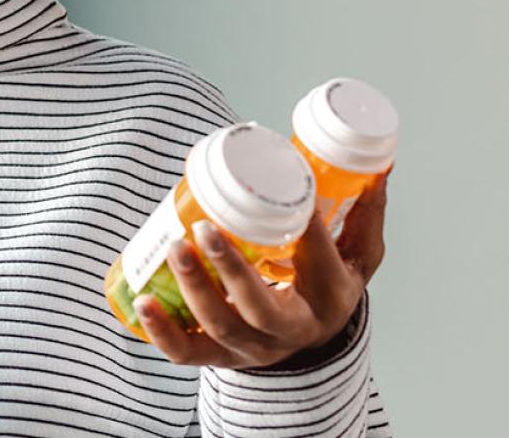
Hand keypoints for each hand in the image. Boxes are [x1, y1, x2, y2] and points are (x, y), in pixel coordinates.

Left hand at [133, 168, 389, 368]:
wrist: (312, 340)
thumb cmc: (327, 284)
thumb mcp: (357, 255)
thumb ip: (363, 211)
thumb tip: (379, 165)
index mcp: (330, 297)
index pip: (319, 261)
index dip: (305, 229)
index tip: (287, 190)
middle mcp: (293, 330)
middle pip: (261, 307)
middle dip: (231, 270)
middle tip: (205, 229)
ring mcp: (254, 347)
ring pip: (222, 327)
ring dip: (193, 289)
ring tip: (173, 246)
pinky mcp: (221, 357)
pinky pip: (188, 353)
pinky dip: (162, 330)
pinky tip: (143, 301)